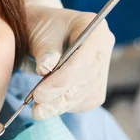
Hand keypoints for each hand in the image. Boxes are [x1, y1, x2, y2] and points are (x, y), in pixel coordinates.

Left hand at [24, 0, 114, 119]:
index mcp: (96, 31)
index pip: (84, 60)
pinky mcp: (96, 87)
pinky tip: (48, 107)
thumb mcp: (40, 33)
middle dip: (59, 96)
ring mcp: (102, 70)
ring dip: (59, 106)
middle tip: (36, 107)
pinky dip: (64, 107)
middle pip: (86, 80)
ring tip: (38, 111)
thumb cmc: (42, 27)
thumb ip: (45, 50)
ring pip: (84, 95)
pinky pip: (82, 102)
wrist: (44, 32)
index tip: (39, 94)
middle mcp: (103, 51)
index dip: (62, 80)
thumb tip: (46, 68)